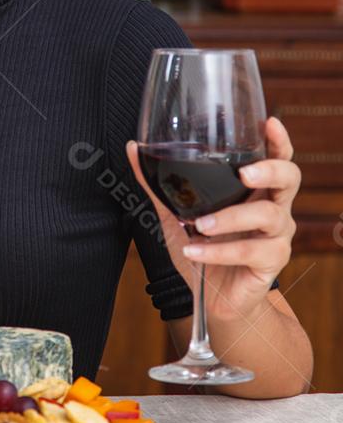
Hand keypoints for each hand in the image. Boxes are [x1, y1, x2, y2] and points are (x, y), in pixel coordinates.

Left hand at [126, 117, 299, 322]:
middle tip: (244, 174)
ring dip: (230, 218)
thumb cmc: (201, 248)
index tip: (270, 124)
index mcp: (255, 189)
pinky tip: (193, 252)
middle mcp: (273, 207)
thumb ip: (157, 183)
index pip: (276, 158)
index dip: (278, 141)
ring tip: (199, 226)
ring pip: (267, 215)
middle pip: (289, 178)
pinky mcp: (272, 262)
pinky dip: (217, 252)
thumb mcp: (174, 214)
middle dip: (269, 170)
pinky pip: (249, 251)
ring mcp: (277, 235)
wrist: (212, 298)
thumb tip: (133, 148)